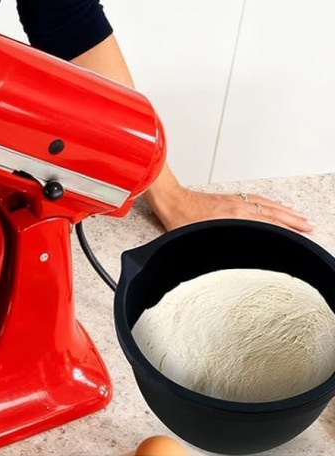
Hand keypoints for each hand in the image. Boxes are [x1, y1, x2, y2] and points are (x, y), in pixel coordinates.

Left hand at [154, 188, 313, 233]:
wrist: (170, 199)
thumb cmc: (179, 219)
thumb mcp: (196, 239)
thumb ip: (211, 248)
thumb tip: (217, 258)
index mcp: (232, 218)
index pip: (266, 223)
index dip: (284, 230)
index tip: (298, 236)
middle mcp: (237, 207)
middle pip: (272, 213)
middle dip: (292, 220)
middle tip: (308, 227)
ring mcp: (234, 201)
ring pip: (266, 204)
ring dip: (284, 211)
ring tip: (298, 217)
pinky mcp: (228, 198)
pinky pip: (255, 198)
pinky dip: (269, 202)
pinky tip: (273, 205)